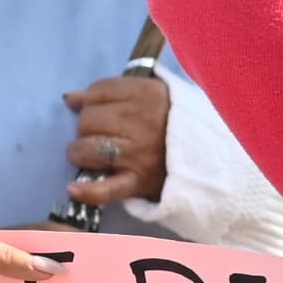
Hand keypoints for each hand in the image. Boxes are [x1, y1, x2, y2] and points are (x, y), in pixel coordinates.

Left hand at [65, 73, 171, 213]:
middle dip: (88, 126)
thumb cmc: (176, 123)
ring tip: (93, 155)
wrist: (212, 159)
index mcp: (147, 93)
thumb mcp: (152, 96)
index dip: (92, 101)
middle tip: (102, 134)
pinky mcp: (138, 182)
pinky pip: (106, 188)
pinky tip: (74, 188)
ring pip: (86, 148)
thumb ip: (112, 91)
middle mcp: (141, 121)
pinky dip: (88, 191)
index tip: (101, 110)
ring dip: (82, 153)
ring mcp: (138, 153)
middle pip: (88, 119)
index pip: (98, 91)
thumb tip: (70, 98)